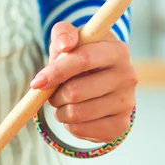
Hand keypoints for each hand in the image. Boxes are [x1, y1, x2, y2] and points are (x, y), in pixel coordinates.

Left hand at [30, 21, 137, 142]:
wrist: (99, 82)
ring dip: (59, 111)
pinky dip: (68, 125)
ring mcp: (127, 102)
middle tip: (54, 93)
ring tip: (65, 103)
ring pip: (75, 114)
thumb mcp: (70, 40)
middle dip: (55, 95)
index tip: (36, 83)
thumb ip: (63, 34)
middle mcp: (128, 76)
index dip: (56, 72)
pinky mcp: (120, 125)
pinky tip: (76, 115)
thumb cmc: (78, 57)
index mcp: (117, 51)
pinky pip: (79, 130)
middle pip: (75, 92)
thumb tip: (65, 44)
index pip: (83, 60)